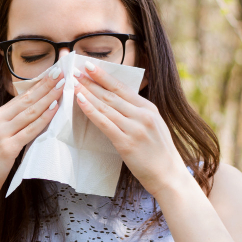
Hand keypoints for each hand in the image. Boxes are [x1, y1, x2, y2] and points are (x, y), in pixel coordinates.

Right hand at [0, 69, 64, 204]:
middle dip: (46, 85)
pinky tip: (54, 109)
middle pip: (27, 100)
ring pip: (30, 112)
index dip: (38, 85)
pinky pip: (30, 130)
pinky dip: (44, 118)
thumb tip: (33, 115)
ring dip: (48, 97)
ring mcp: (1, 134)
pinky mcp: (7, 148)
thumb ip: (12, 126)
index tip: (52, 73)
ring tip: (62, 86)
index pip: (21, 97)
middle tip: (62, 72)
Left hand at [72, 63, 192, 198]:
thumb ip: (137, 113)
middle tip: (74, 70)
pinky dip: (91, 110)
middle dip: (91, 81)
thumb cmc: (159, 153)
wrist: (169, 176)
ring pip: (106, 106)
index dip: (103, 75)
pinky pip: (104, 123)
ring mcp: (135, 128)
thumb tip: (117, 101)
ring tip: (72, 83)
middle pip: (111, 94)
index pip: (122, 87)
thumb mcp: (153, 125)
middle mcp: (143, 115)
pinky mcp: (126, 143)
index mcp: (149, 108)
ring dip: (87, 92)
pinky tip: (80, 101)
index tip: (89, 65)